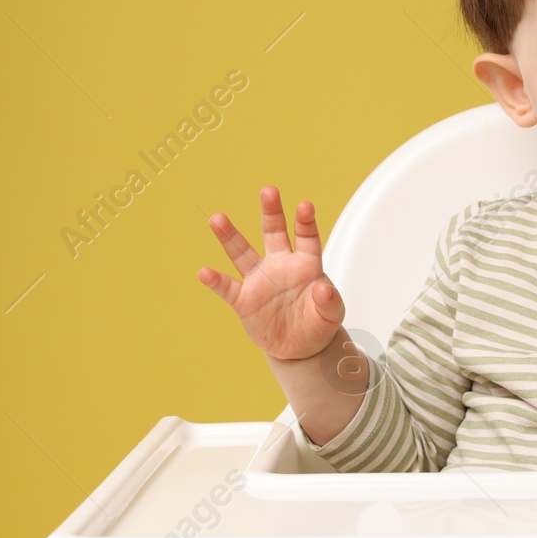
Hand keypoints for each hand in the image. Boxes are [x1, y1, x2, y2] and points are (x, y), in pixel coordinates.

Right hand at [197, 187, 345, 361]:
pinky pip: (228, 288)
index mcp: (305, 264)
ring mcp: (260, 280)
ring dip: (230, 236)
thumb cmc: (318, 322)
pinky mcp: (244, 300)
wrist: (299, 346)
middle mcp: (280, 265)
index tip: (305, 206)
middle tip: (268, 191)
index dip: (305, 222)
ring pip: (242, 253)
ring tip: (217, 218)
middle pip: (273, 233)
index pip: (306, 238)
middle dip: (271, 212)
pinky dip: (215, 281)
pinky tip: (204, 272)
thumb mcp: (332, 314)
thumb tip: (323, 288)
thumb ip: (330, 301)